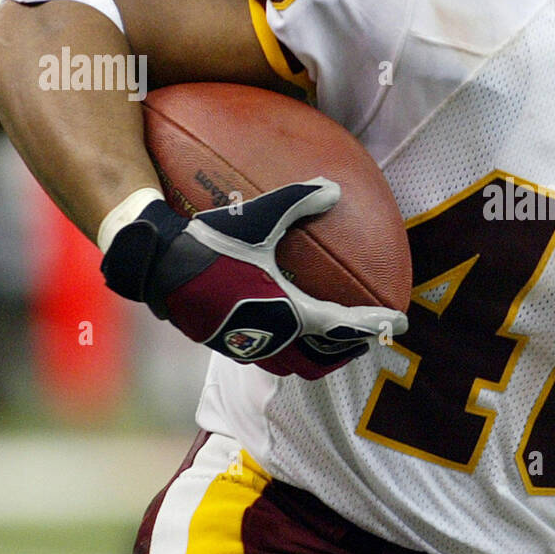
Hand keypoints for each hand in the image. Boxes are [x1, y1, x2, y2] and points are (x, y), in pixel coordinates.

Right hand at [101, 178, 406, 378]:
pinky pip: (273, 357)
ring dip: (323, 355)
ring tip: (337, 337)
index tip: (398, 324)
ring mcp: (248, 346)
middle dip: (352, 347)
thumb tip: (334, 188)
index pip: (343, 327)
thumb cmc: (208, 241)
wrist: (156, 267)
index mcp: (287, 311)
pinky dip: (294, 349)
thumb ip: (297, 202)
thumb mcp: (256, 217)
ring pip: (299, 366)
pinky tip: (292, 326)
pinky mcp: (228, 346)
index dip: (373, 326)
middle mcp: (272, 336)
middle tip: (371, 332)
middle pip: (327, 358)